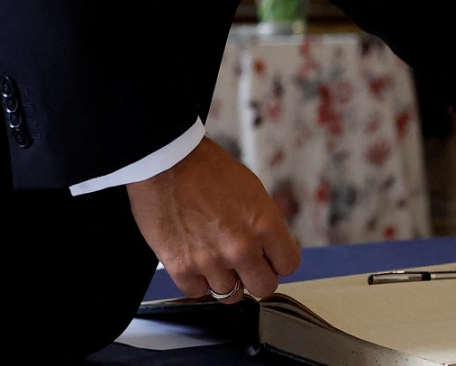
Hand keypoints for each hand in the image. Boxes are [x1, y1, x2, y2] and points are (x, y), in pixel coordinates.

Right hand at [126, 137, 300, 302]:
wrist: (167, 162)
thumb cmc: (208, 170)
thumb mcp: (252, 191)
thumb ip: (263, 225)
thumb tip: (269, 250)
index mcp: (264, 223)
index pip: (288, 265)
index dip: (278, 261)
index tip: (269, 258)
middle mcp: (240, 247)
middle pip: (264, 287)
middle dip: (256, 277)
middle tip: (244, 265)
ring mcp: (210, 260)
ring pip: (229, 294)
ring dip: (224, 278)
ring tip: (214, 256)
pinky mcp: (181, 267)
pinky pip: (197, 292)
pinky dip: (197, 280)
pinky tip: (195, 260)